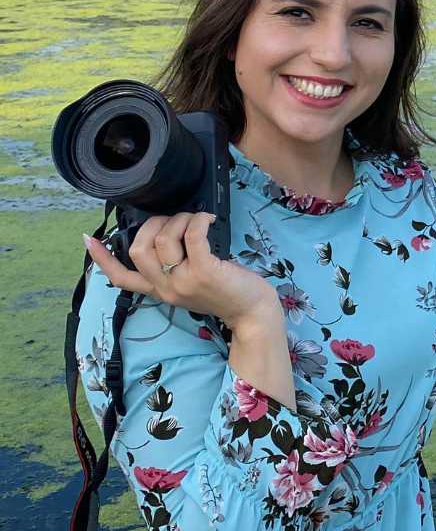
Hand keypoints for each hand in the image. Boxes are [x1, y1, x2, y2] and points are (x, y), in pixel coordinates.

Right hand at [84, 210, 277, 331]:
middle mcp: (166, 287)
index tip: (88, 240)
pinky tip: (208, 220)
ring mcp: (184, 280)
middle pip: (138, 249)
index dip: (102, 259)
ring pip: (165, 237)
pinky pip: (193, 235)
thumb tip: (162, 233)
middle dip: (153, 224)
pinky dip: (199, 220)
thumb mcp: (189, 282)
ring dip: (181, 219)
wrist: (252, 311)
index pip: (121, 278)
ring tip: (198, 222)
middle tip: (176, 222)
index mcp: (159, 290)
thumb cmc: (225, 290)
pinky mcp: (205, 271)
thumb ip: (172, 266)